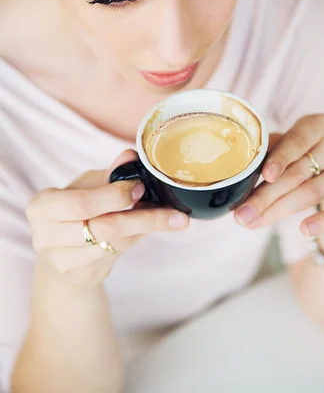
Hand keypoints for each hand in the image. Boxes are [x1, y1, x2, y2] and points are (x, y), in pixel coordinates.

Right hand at [27, 149, 188, 285]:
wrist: (60, 251)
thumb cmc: (73, 210)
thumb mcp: (85, 186)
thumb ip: (109, 174)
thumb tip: (131, 157)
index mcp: (42, 207)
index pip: (81, 203)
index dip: (114, 196)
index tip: (140, 187)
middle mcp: (46, 237)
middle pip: (103, 227)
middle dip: (142, 217)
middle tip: (170, 210)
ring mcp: (63, 261)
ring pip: (115, 244)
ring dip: (146, 229)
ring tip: (171, 219)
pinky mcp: (82, 276)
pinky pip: (118, 255)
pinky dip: (138, 239)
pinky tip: (150, 229)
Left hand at [234, 114, 323, 236]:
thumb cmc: (313, 156)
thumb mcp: (295, 146)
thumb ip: (271, 150)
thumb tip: (238, 168)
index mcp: (318, 125)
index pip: (297, 140)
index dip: (280, 158)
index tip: (264, 175)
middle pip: (297, 172)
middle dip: (265, 196)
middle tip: (241, 214)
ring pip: (311, 192)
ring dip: (279, 211)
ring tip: (253, 223)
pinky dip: (323, 221)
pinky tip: (305, 229)